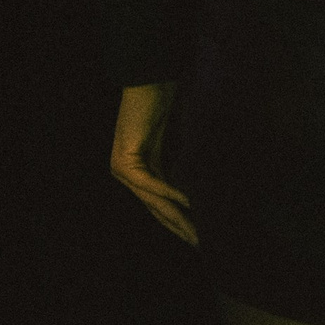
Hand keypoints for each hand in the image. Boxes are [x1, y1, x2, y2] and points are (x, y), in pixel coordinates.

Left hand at [111, 81, 195, 246]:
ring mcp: (123, 170)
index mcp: (139, 170)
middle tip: (201, 246)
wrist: (147, 79)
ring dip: (177, 219)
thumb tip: (200, 189)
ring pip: (153, 202)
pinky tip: (187, 204)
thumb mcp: (171, 141)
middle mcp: (127, 174)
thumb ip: (177, 165)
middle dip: (180, 229)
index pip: (159, 206)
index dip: (179, 223)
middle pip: (156, 210)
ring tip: (197, 234)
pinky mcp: (125, 161)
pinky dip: (169, 193)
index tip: (198, 238)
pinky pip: (151, 183)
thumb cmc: (161, 103)